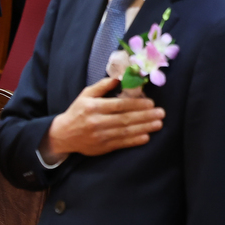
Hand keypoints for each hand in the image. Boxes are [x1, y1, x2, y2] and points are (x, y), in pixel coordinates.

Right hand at [40, 77, 165, 164]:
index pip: (119, 105)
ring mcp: (100, 136)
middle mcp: (97, 121)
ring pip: (126, 131)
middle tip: (161, 113)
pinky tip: (146, 137)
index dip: (136, 104)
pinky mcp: (103, 147)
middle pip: (125, 118)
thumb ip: (102, 86)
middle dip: (145, 116)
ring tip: (158, 124)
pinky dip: (135, 141)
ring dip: (144, 128)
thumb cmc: (77, 112)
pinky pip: (122, 144)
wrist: (63, 134)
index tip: (151, 102)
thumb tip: (119, 78)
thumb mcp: (85, 95)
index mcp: (93, 107)